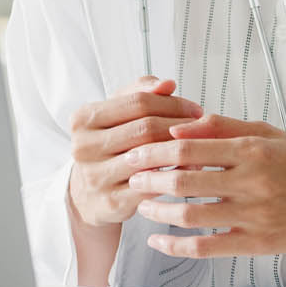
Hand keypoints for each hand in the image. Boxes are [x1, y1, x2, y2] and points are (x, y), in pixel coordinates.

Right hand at [67, 77, 205, 225]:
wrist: (87, 196)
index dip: (172, 103)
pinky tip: (188, 170)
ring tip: (199, 147)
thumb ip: (140, 93)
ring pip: (150, 157)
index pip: (138, 101)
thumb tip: (168, 84)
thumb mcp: (116, 115)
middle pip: (145, 128)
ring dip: (181, 151)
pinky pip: (152, 185)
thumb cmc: (109, 147)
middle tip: (201, 129)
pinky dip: (175, 175)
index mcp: (84, 118)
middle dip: (180, 126)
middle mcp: (84, 147)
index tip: (194, 109)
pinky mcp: (111, 201)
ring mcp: (95, 176)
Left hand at [123, 115, 285, 257]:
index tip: (135, 152)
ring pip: (190, 215)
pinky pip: (207, 247)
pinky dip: (177, 246)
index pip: (188, 147)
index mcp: (252, 150)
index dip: (154, 150)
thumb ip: (223, 128)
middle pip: (183, 180)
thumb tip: (181, 126)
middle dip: (148, 179)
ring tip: (142, 207)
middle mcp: (251, 182)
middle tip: (131, 177)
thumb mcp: (269, 134)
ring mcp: (253, 215)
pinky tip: (159, 241)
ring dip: (158, 211)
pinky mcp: (257, 243)